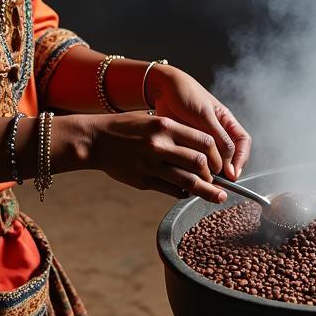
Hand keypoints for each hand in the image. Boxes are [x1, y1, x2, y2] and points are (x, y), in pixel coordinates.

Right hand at [84, 112, 231, 202]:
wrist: (95, 140)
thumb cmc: (125, 128)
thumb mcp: (152, 120)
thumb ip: (175, 131)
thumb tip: (202, 147)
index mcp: (165, 126)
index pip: (204, 141)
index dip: (217, 155)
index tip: (220, 162)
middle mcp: (160, 145)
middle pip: (200, 162)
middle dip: (213, 173)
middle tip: (218, 179)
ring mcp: (151, 164)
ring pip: (189, 181)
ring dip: (206, 190)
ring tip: (218, 195)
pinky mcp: (143, 180)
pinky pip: (172, 190)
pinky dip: (184, 193)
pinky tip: (188, 193)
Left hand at [145, 66, 251, 179]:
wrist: (162, 88)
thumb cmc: (186, 94)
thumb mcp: (205, 115)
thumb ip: (218, 138)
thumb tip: (229, 164)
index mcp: (227, 121)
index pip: (243, 143)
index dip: (241, 159)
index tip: (232, 174)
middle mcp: (218, 132)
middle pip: (229, 156)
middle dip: (225, 170)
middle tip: (216, 181)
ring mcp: (203, 139)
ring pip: (213, 160)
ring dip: (210, 171)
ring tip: (203, 179)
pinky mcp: (189, 144)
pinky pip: (196, 160)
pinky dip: (196, 168)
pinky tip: (191, 173)